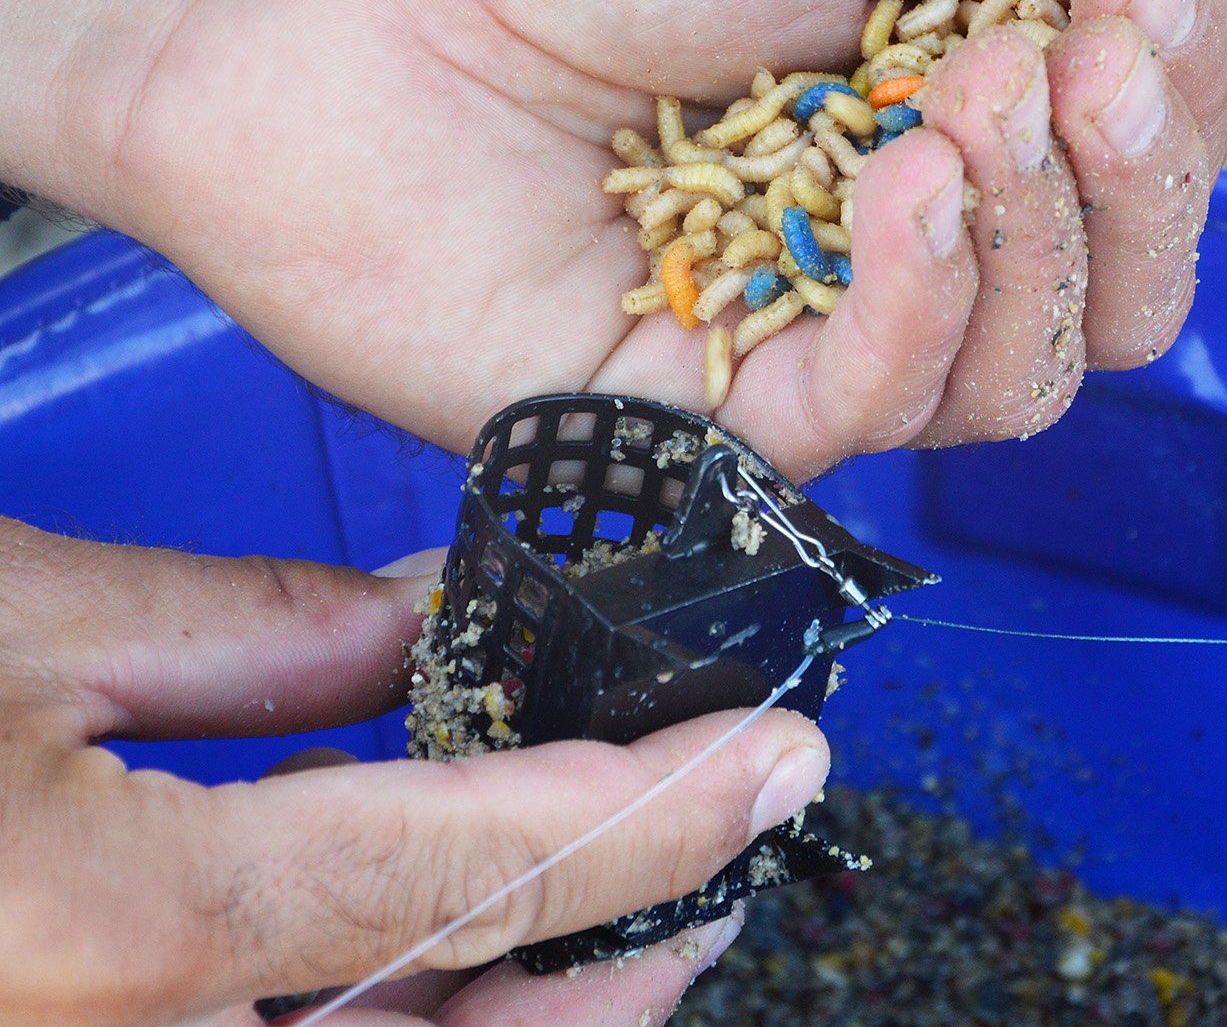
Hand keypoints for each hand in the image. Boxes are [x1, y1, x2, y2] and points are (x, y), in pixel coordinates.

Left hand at [0, 0, 1226, 476]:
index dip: (1177, 95)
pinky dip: (924, 305)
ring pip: (1020, 374)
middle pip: (1109, 291)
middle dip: (1133, 183)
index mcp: (931, 78)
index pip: (1139, 154)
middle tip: (1070, 59)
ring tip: (949, 107)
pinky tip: (891, 191)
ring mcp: (790, 326)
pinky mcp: (695, 414)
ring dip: (1032, 237)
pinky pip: (879, 417)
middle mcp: (878, 220)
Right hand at [0, 526, 824, 1025]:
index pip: (466, 872)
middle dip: (623, 959)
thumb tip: (430, 613)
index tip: (777, 764)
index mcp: (110, 933)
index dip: (650, 818)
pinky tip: (443, 956)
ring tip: (639, 912)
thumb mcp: (7, 620)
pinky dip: (403, 1017)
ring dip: (532, 1009)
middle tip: (724, 850)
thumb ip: (246, 633)